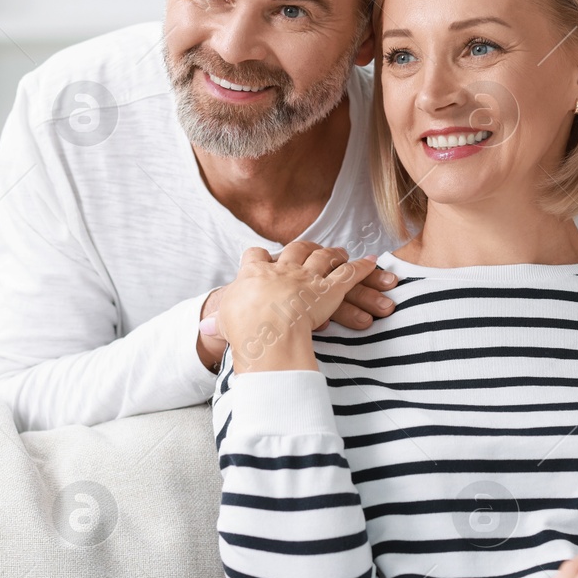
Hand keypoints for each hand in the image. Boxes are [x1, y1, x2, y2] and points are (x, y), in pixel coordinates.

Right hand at [221, 242, 378, 372]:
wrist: (264, 330)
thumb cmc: (242, 328)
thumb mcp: (223, 324)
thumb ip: (217, 323)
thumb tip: (204, 328)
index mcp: (253, 274)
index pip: (255, 256)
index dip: (260, 256)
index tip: (262, 258)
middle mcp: (282, 269)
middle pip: (296, 249)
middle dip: (305, 247)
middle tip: (312, 247)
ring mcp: (306, 277)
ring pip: (323, 257)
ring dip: (333, 253)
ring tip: (341, 251)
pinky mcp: (329, 289)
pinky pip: (350, 274)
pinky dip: (364, 268)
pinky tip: (373, 262)